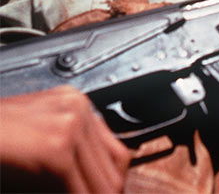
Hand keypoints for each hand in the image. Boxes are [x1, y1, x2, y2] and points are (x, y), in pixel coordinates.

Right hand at [0, 86, 130, 192]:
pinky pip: (79, 193)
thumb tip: (89, 186)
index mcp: (74, 105)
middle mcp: (77, 109)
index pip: (115, 154)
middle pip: (114, 172)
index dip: (105, 186)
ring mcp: (69, 126)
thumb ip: (63, 157)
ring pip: (104, 187)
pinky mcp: (55, 149)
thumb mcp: (32, 143)